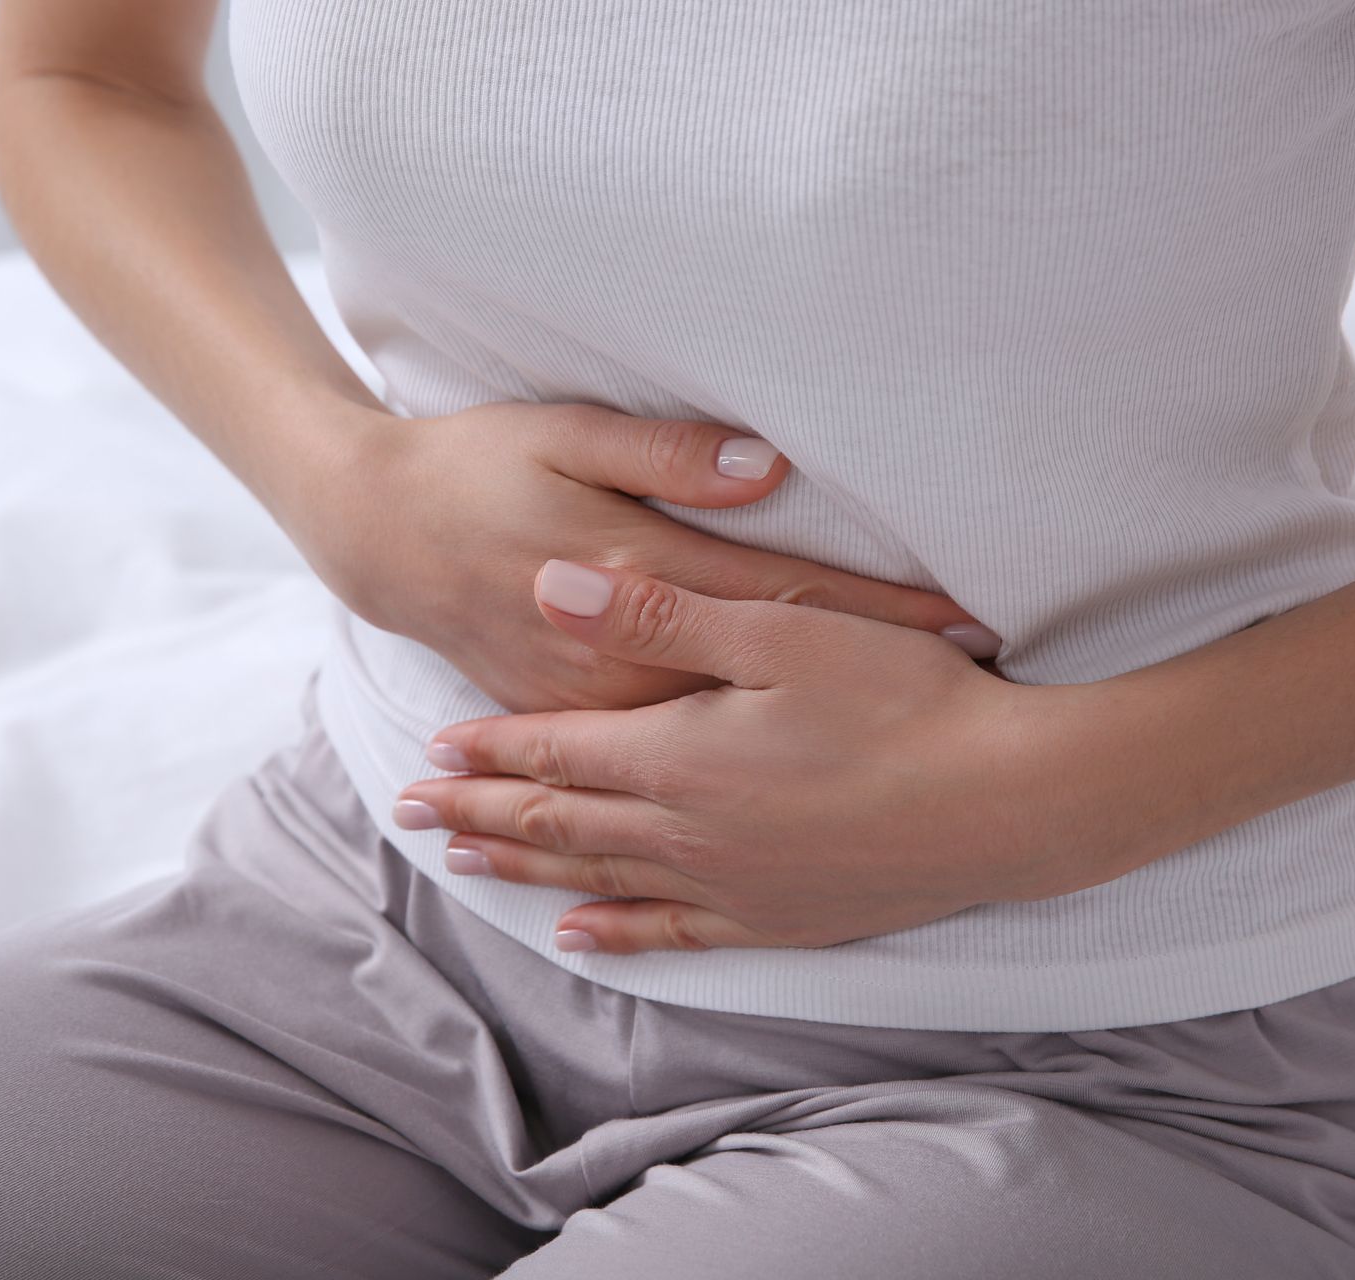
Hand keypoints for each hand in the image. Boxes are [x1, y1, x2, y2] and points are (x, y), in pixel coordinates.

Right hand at [268, 400, 1000, 713]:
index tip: (968, 620)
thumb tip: (765, 471)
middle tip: (975, 693)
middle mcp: (622, 657)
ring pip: (726, 737)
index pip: (788, 593)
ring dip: (817, 743)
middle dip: (871, 683)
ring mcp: (594, 702)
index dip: (881, 607)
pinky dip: (734, 772)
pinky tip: (786, 802)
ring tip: (911, 762)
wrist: (380, 536)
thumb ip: (668, 457)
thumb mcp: (564, 436)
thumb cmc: (477, 470)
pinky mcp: (571, 721)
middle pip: (773, 677)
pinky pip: (663, 766)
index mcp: (636, 573)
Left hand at [392, 561, 1159, 953]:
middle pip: (558, 818)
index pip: (556, 750)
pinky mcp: (777, 918)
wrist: (1011, 801)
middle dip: (482, 808)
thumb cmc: (906, 701)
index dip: (491, 746)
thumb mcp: (779, 633)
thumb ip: (655, 615)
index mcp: (678, 756)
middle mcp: (687, 831)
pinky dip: (614, 931)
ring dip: (526, 865)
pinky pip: (669, 933)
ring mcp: (731, 884)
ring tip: (466, 861)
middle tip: (414, 812)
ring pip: (597, 877)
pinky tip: (577, 932)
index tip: (433, 747)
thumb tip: (548, 586)